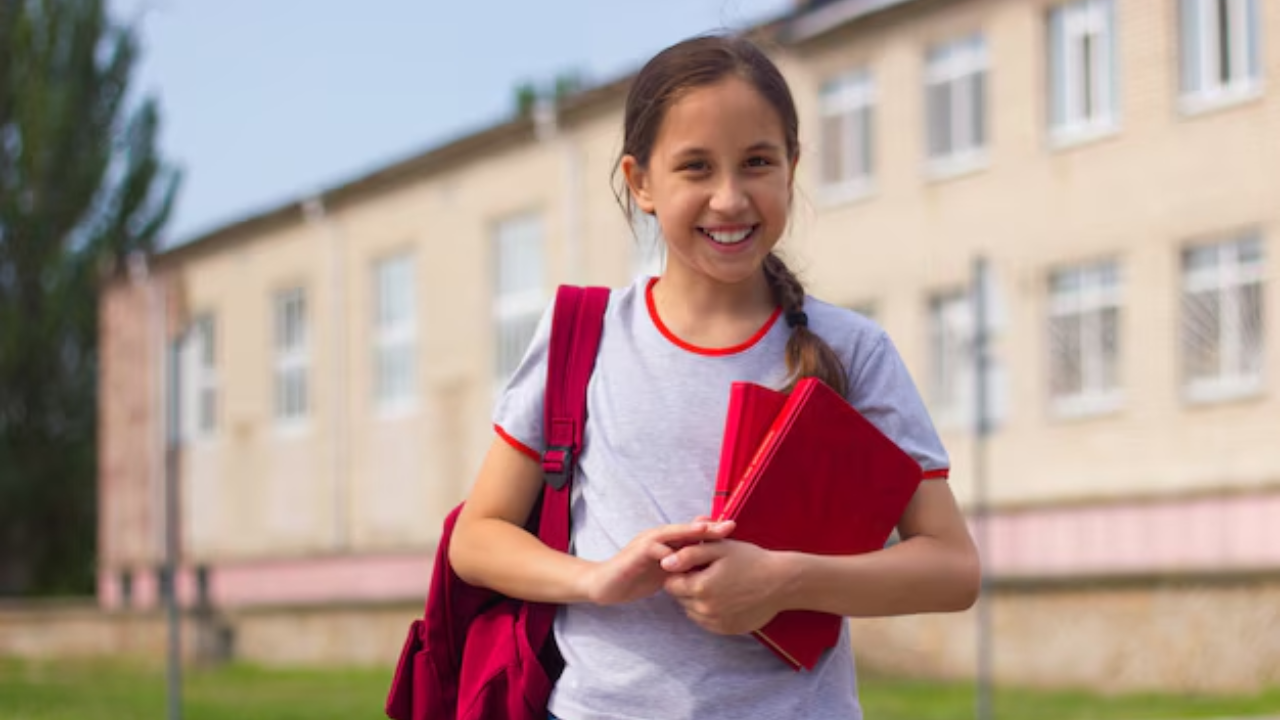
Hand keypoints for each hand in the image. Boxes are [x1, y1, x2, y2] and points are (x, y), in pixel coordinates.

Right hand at [581, 520, 734, 605]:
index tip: (733, 529)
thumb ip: (682, 565)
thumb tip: (706, 565)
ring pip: (672, 535)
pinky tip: (681, 557)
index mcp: (666, 541)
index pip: (692, 533)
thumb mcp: (665, 571)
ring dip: (690, 532)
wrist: (604, 584)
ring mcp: (646, 544)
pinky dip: (668, 552)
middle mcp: (658, 537)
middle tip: (729, 526)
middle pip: (686, 529)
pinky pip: (654, 550)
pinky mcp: (636, 554)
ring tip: (708, 532)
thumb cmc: (636, 577)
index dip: (712, 531)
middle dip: (708, 528)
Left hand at [661, 540, 792, 634]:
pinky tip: (727, 597)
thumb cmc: (750, 560)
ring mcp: (716, 623)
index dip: (680, 572)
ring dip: (698, 599)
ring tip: (720, 584)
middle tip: (710, 573)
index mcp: (700, 587)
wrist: (781, 582)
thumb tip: (664, 563)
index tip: (697, 564)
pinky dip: (711, 610)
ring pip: (692, 611)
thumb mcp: (719, 548)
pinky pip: (706, 621)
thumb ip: (689, 554)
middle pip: (680, 598)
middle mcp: (705, 610)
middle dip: (689, 585)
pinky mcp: (726, 630)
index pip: (671, 583)